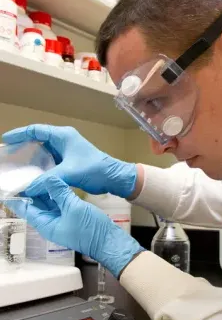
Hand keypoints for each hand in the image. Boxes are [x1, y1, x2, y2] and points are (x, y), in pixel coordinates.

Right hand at [2, 125, 136, 198]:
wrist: (113, 177)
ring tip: (16, 168)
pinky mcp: (68, 163)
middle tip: (8, 156)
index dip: (19, 134)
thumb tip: (27, 189)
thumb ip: (47, 180)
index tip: (6, 140)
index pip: (36, 130)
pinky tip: (31, 177)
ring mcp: (66, 152)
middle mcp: (63, 141)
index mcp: (63, 136)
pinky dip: (40, 168)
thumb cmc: (95, 169)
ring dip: (31, 159)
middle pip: (37, 140)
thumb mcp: (69, 173)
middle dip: (22, 147)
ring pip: (43, 153)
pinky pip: (49, 163)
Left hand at [9, 177, 143, 277]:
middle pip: (36, 205)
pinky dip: (56, 193)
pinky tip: (58, 184)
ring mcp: (62, 220)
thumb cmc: (91, 231)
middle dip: (31, 191)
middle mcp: (51, 223)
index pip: (26, 209)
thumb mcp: (73, 208)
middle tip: (28, 174)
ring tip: (41, 175)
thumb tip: (48, 179)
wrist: (108, 241)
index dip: (18, 198)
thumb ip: (60, 192)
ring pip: (48, 203)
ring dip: (44, 191)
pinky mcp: (71, 216)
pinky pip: (59, 203)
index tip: (11, 187)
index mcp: (46, 224)